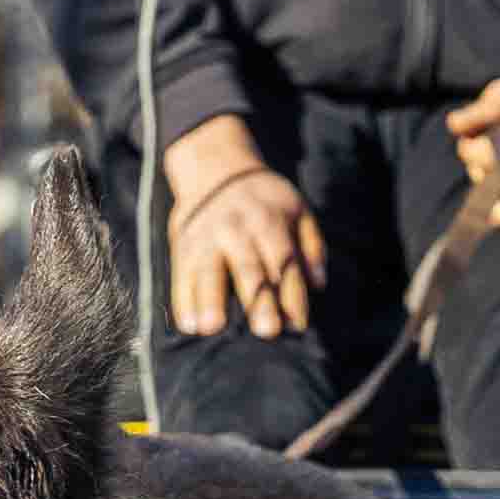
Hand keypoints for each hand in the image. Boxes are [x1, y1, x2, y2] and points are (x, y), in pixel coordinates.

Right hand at [159, 123, 315, 339]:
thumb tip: (319, 283)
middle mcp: (236, 230)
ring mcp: (206, 238)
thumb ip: (311, 246)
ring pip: (208, 271)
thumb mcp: (297, 209)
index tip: (298, 326)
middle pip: (249, 268)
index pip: (284, 263)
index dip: (292, 296)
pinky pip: (180, 275)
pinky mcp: (182, 246)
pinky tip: (187, 324)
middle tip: (267, 331)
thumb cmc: (264, 199)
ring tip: (212, 328)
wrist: (215, 167)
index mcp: (268, 222)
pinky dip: (182, 299)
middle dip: (258, 300)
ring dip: (210, 300)